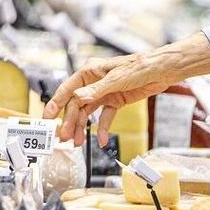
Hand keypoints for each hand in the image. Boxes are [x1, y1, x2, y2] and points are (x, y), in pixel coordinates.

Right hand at [43, 33, 209, 145]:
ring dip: (82, 127)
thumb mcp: (117, 79)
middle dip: (69, 122)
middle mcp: (94, 83)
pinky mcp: (116, 100)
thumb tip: (78, 99)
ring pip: (88, 112)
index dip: (56, 104)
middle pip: (77, 105)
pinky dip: (102, 129)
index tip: (47, 118)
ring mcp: (105, 92)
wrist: (162, 71)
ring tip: (77, 142)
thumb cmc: (140, 67)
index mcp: (90, 72)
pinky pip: (105, 117)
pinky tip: (100, 140)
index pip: (68, 89)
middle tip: (64, 138)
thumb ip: (96, 91)